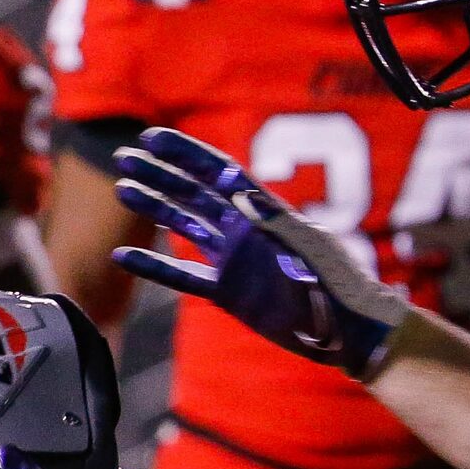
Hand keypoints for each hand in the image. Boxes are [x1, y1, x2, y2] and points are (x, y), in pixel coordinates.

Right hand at [110, 128, 405, 376]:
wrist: (346, 330)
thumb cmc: (335, 287)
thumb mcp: (305, 250)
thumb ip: (271, 225)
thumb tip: (239, 197)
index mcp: (264, 212)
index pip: (219, 173)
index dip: (186, 154)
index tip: (152, 137)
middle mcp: (244, 230)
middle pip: (194, 192)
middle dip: (161, 173)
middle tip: (124, 157)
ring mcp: (233, 259)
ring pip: (184, 225)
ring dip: (154, 207)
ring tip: (123, 189)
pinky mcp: (226, 291)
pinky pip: (181, 275)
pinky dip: (153, 266)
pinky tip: (123, 256)